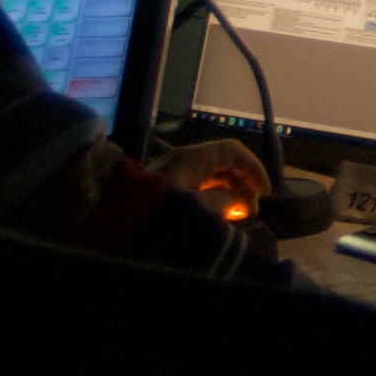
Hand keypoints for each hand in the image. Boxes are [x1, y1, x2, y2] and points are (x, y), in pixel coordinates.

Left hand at [153, 136, 267, 214]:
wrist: (110, 224)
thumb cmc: (156, 213)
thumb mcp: (196, 208)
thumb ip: (223, 202)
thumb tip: (233, 202)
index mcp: (191, 158)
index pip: (233, 151)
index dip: (254, 168)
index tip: (265, 193)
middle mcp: (183, 162)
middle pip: (224, 165)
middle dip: (243, 186)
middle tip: (249, 213)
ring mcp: (173, 176)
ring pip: (212, 179)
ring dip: (229, 196)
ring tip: (236, 219)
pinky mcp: (165, 192)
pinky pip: (198, 190)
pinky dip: (213, 202)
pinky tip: (217, 218)